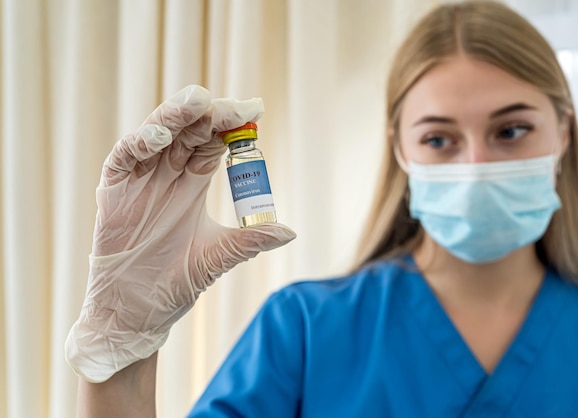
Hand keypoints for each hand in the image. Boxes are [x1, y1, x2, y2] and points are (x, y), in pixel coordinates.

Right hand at [65, 85, 295, 382]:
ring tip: (198, 102)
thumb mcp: (219, 256)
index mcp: (194, 183)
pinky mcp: (113, 190)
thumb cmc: (175, 283)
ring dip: (176, 116)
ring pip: (156, 134)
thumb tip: (291, 232)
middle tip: (233, 106)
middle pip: (189, 131)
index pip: (214, 142)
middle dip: (210, 114)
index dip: (233, 125)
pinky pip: (124, 157)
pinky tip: (159, 137)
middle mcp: (168, 174)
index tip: (256, 109)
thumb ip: (251, 241)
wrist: (136, 314)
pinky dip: (139, 143)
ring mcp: (140, 179)